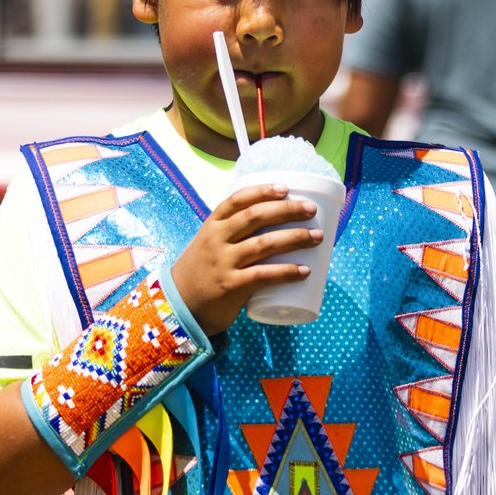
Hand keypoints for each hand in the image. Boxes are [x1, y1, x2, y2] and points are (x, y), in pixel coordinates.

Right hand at [170, 182, 322, 336]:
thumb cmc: (202, 272)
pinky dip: (287, 272)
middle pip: (255, 216)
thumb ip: (233, 235)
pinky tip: (305, 271)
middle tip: (310, 209)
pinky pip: (263, 275)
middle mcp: (216, 240)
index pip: (237, 200)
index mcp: (212, 226)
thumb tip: (275, 225)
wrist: (178, 306)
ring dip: (295, 238)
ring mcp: (223, 263)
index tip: (285, 187)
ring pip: (264, 244)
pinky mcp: (231, 286)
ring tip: (317, 237)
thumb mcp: (209, 245)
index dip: (262, 191)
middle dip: (287, 210)